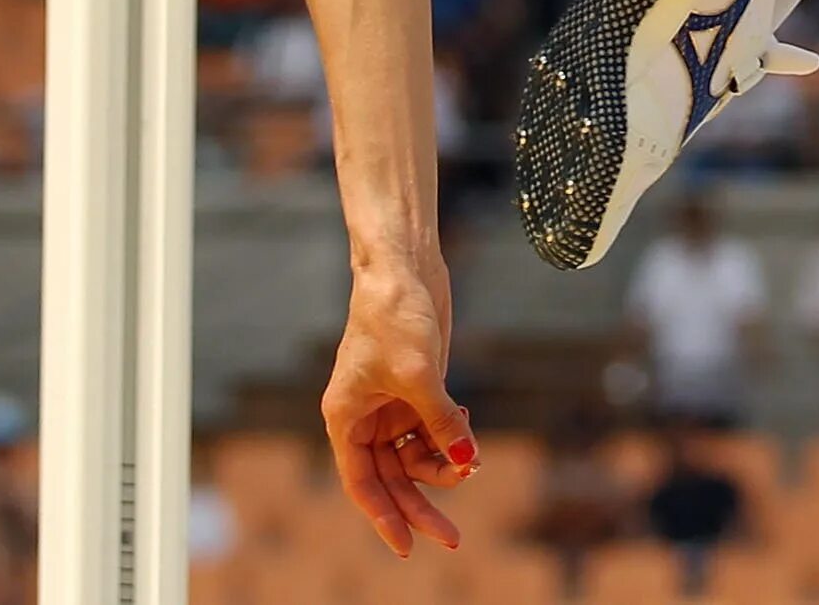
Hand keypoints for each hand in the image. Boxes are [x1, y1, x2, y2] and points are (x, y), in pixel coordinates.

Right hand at [322, 255, 476, 555]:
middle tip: (452, 537)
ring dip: (445, 461)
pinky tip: (467, 422)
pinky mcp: (417, 388)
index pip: (363, 484)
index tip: (406, 548)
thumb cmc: (394, 316)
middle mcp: (365, 418)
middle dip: (422, 504)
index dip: (384, 518)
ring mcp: (392, 404)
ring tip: (472, 457)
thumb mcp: (420, 375)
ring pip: (417, 455)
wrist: (405, 270)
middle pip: (393, 478)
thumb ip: (441, 423)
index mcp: (346, 419)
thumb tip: (467, 459)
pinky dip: (451, 433)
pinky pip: (434, 428)